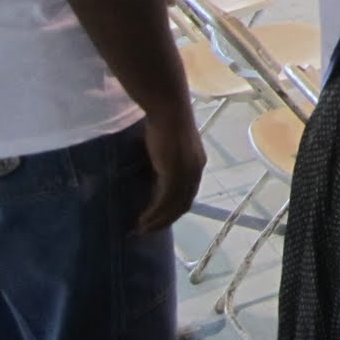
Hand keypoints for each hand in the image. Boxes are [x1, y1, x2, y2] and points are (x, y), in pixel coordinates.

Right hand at [137, 110, 206, 232]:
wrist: (168, 109)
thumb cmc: (165, 121)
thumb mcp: (169, 146)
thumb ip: (167, 160)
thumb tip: (155, 171)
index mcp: (197, 164)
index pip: (188, 194)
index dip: (175, 209)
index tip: (159, 219)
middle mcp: (195, 171)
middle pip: (183, 204)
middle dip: (166, 220)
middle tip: (149, 230)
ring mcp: (186, 173)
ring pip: (174, 206)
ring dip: (159, 221)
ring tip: (143, 229)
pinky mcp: (174, 173)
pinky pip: (165, 201)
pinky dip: (155, 213)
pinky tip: (143, 220)